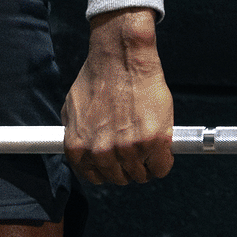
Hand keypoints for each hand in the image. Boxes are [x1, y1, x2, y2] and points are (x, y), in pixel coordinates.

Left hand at [62, 8, 174, 187]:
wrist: (122, 58)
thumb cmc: (99, 77)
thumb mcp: (73, 109)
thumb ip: (77, 134)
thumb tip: (83, 149)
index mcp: (79, 147)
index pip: (93, 176)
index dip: (107, 170)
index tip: (116, 164)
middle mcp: (101, 152)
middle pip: (119, 178)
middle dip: (127, 167)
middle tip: (135, 151)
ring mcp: (128, 149)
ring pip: (141, 174)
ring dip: (146, 164)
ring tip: (148, 146)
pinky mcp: (153, 142)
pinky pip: (161, 167)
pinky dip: (163, 161)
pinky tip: (162, 148)